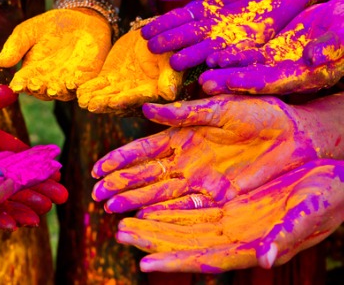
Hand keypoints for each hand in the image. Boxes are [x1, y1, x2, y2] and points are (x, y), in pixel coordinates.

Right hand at [0, 9, 111, 100]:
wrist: (82, 19)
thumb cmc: (51, 26)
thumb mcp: (29, 30)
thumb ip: (16, 45)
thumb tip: (0, 61)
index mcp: (31, 72)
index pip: (23, 83)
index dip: (20, 85)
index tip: (17, 84)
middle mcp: (48, 81)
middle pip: (42, 92)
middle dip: (38, 90)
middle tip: (35, 86)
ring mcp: (68, 82)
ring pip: (62, 93)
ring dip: (58, 92)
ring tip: (54, 88)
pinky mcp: (87, 78)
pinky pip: (83, 86)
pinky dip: (79, 86)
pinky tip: (75, 80)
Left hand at [76, 25, 181, 114]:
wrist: (152, 36)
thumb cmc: (168, 48)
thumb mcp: (170, 60)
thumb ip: (169, 77)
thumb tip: (170, 95)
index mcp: (150, 92)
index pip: (137, 98)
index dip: (126, 100)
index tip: (115, 102)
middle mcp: (133, 94)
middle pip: (117, 100)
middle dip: (105, 103)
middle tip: (92, 105)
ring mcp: (119, 87)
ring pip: (105, 95)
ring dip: (94, 98)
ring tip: (83, 101)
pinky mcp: (108, 78)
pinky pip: (96, 85)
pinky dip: (88, 89)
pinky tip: (78, 91)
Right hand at [92, 95, 319, 211]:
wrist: (295, 134)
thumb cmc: (259, 113)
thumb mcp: (220, 108)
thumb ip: (184, 113)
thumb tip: (145, 110)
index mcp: (182, 135)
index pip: (143, 149)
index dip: (119, 159)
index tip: (97, 169)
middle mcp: (185, 159)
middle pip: (145, 175)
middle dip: (119, 184)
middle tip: (95, 194)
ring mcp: (198, 179)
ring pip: (158, 193)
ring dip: (133, 200)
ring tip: (109, 208)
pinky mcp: (217, 195)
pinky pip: (184, 206)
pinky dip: (163, 213)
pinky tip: (143, 217)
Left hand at [116, 159, 343, 272]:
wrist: (337, 180)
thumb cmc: (332, 198)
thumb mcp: (313, 214)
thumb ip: (288, 236)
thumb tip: (266, 259)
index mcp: (254, 244)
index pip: (207, 258)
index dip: (176, 261)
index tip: (145, 262)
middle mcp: (236, 236)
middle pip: (185, 243)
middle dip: (153, 240)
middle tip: (120, 233)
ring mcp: (231, 221)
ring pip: (184, 225)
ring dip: (154, 225)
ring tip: (123, 222)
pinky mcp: (231, 204)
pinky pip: (193, 208)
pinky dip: (171, 209)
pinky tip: (149, 206)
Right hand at [141, 0, 309, 70]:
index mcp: (199, 13)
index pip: (176, 20)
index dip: (161, 26)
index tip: (145, 33)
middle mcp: (211, 30)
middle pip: (189, 37)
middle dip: (172, 43)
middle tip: (153, 48)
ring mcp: (231, 38)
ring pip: (209, 49)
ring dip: (193, 56)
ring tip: (175, 62)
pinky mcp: (253, 44)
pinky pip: (240, 52)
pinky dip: (229, 58)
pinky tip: (215, 61)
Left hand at [200, 0, 343, 94]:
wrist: (343, 19)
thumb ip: (331, 46)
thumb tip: (315, 56)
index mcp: (306, 77)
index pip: (277, 81)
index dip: (255, 82)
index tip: (234, 81)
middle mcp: (288, 75)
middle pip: (255, 80)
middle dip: (230, 82)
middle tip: (205, 84)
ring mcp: (277, 65)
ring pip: (246, 69)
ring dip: (225, 71)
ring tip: (202, 72)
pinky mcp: (270, 53)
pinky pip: (247, 55)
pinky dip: (231, 56)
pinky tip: (211, 56)